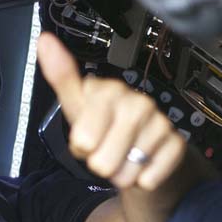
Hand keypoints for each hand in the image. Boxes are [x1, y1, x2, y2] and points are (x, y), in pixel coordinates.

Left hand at [37, 32, 185, 190]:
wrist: (138, 146)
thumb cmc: (104, 126)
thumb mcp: (77, 106)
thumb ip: (61, 77)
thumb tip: (45, 41)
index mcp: (109, 92)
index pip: (84, 140)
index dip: (82, 147)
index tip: (87, 137)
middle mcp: (137, 103)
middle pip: (103, 163)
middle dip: (100, 164)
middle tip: (106, 149)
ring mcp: (159, 123)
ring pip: (126, 173)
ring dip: (121, 173)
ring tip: (124, 157)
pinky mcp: (176, 144)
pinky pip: (149, 178)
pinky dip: (141, 180)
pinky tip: (142, 165)